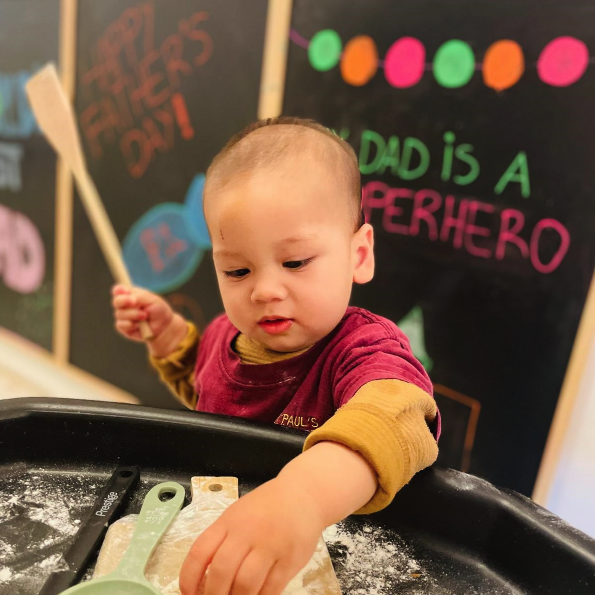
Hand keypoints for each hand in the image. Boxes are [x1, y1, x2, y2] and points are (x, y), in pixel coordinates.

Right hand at [111, 284, 186, 356]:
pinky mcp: (123, 328)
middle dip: (124, 301)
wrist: (163, 326)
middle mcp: (124, 305)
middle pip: (116, 301)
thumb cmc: (158, 310)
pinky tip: (139, 325)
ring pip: (119, 314)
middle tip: (134, 302)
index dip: (119, 290)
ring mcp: (122, 316)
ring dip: (133, 314)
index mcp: (129, 294)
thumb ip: (140, 297)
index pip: (118, 290)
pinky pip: (121, 325)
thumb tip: (129, 299)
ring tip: (145, 316)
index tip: (125, 291)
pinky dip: (131, 325)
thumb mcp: (152, 300)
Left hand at [179, 477, 324, 594]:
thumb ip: (221, 541)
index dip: (189, 578)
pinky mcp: (290, 558)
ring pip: (246, 584)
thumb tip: (202, 580)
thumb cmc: (266, 507)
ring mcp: (270, 545)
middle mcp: (247, 532)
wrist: (303, 493)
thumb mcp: (237, 515)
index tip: (189, 594)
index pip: (200, 552)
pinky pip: (271, 589)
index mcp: (229, 521)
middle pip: (221, 571)